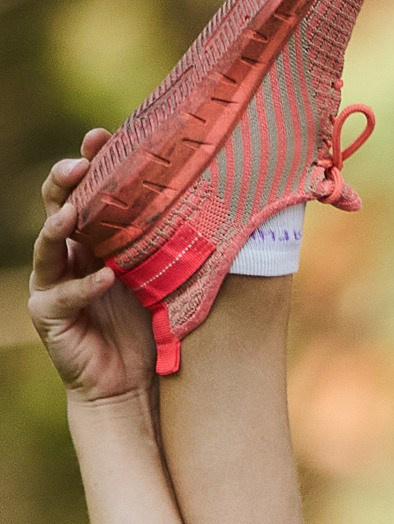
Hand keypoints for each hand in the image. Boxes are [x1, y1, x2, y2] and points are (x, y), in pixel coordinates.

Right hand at [27, 131, 153, 403]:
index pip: (87, 193)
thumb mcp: (163, 280)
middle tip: (81, 163)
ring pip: (48, 243)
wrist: (130, 386)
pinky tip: (105, 277)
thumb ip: (169, 247)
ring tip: (75, 210)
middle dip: (67, 181)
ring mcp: (52, 282)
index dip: (92, 164)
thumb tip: (215, 207)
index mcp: (93, 241)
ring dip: (61, 223)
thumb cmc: (148, 330)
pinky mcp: (49, 314)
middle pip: (58, 205)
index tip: (104, 136)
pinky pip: (64, 294)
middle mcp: (67, 255)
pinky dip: (85, 285)